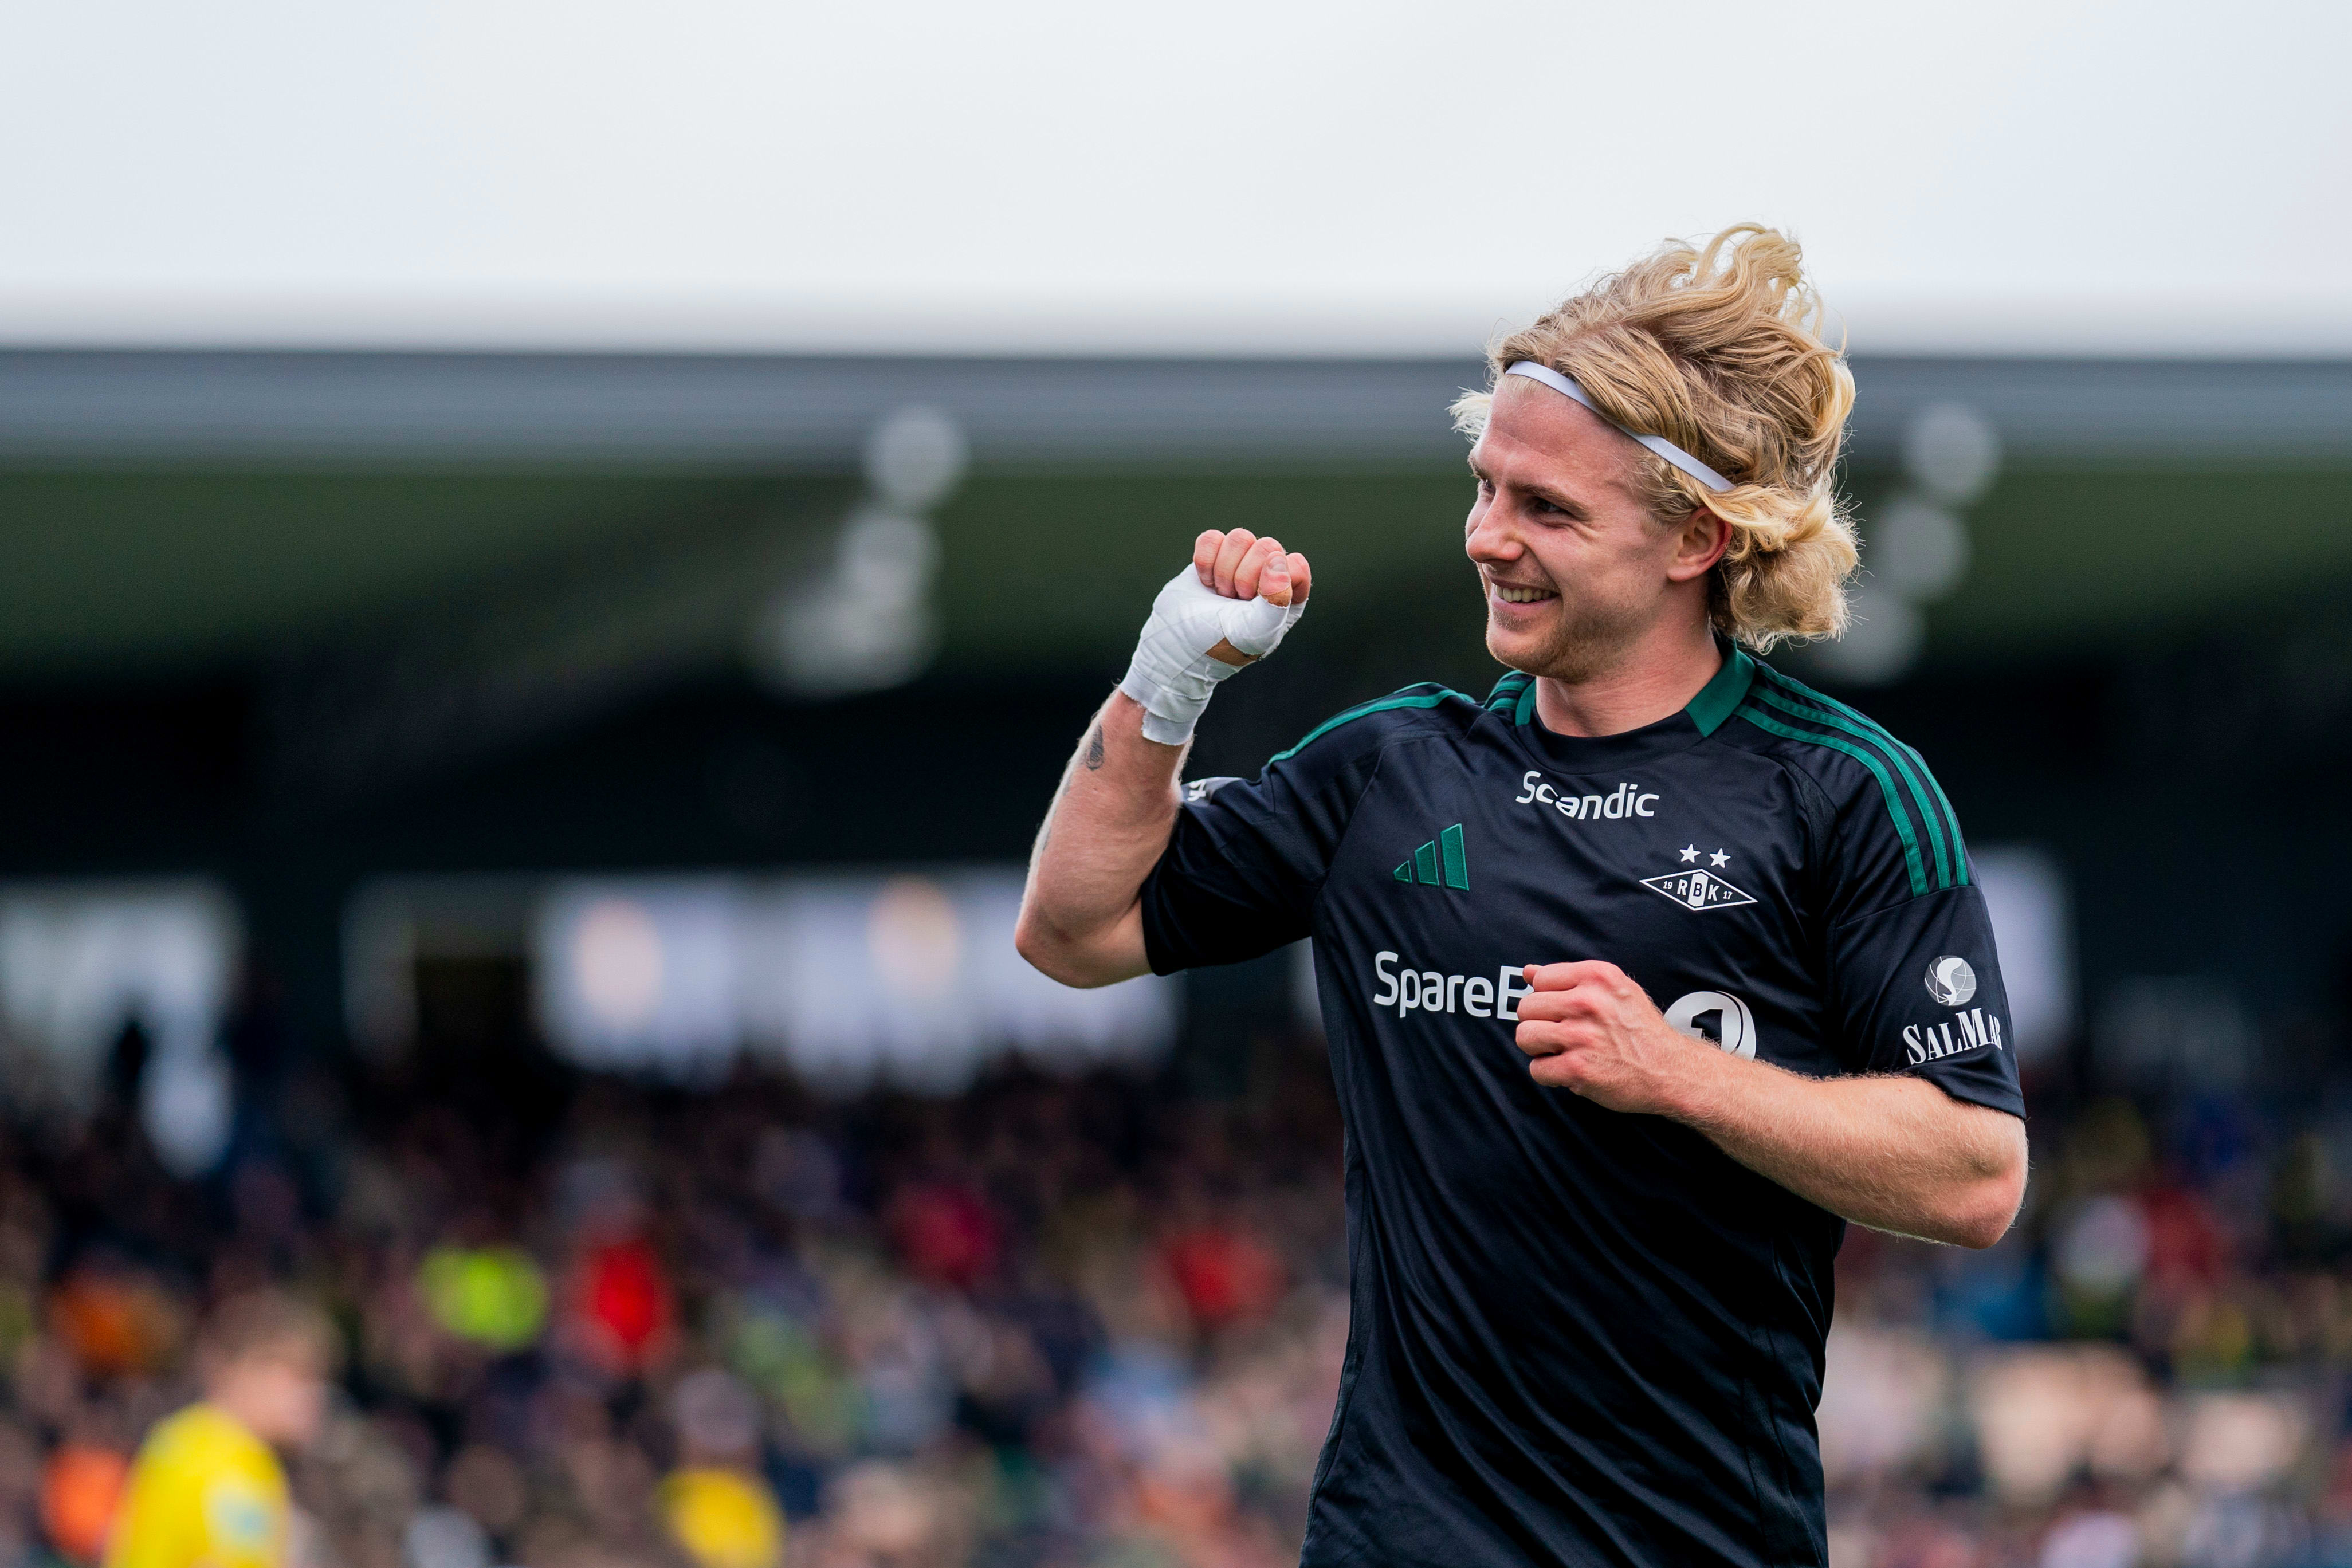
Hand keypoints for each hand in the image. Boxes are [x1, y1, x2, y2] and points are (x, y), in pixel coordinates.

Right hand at [1117, 534, 1313, 745]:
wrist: (1176, 646)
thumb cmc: (1221, 644)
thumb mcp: (1254, 632)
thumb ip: (1276, 601)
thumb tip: (1279, 559)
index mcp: (1289, 596)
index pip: (1294, 566)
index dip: (1271, 582)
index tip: (1252, 603)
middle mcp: (1269, 576)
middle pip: (1267, 546)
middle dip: (1242, 577)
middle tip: (1232, 601)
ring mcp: (1241, 563)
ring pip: (1240, 537)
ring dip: (1223, 570)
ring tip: (1220, 594)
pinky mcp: (1214, 556)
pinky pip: (1212, 537)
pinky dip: (1204, 561)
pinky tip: (1205, 583)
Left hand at [1512, 961, 1710, 1113]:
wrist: (1670, 1070)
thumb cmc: (1641, 1030)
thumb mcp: (1614, 990)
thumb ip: (1570, 979)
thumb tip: (1528, 971)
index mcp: (1597, 977)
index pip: (1540, 979)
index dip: (1546, 998)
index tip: (1562, 1011)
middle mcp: (1587, 1002)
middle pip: (1526, 1008)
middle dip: (1539, 1024)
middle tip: (1561, 1035)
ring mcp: (1581, 1036)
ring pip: (1524, 1036)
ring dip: (1539, 1049)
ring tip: (1562, 1052)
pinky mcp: (1578, 1068)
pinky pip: (1536, 1069)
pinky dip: (1549, 1074)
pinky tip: (1569, 1071)